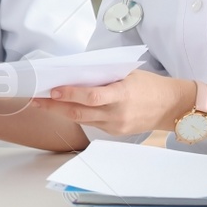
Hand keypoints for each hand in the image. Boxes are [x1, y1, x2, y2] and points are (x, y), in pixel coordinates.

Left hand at [32, 70, 192, 137]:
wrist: (171, 107)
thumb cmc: (150, 85)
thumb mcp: (128, 74)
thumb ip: (104, 76)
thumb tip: (75, 73)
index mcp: (122, 94)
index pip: (91, 96)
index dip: (70, 94)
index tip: (52, 89)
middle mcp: (117, 114)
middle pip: (79, 112)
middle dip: (54, 106)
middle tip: (35, 99)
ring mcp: (115, 126)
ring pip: (82, 120)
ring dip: (60, 111)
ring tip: (43, 103)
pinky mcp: (115, 133)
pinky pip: (92, 123)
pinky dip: (78, 115)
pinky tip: (66, 108)